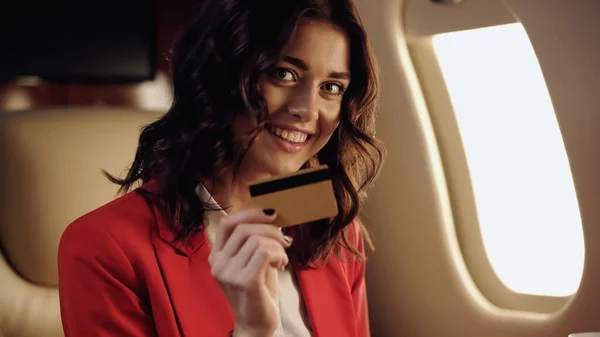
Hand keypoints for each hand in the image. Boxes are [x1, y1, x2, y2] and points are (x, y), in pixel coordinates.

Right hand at [208, 208, 291, 336]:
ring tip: (281, 258)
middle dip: (271, 230)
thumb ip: (255, 239)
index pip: (228, 223)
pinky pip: (265, 253)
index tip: (271, 214)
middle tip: (284, 241)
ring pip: (257, 240)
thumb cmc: (258, 289)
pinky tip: (281, 264)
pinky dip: (279, 254)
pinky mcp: (244, 282)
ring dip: (277, 246)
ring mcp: (229, 274)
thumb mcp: (252, 259)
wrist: (257, 323)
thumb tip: (271, 215)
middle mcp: (218, 264)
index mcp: (217, 255)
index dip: (250, 213)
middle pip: (244, 229)